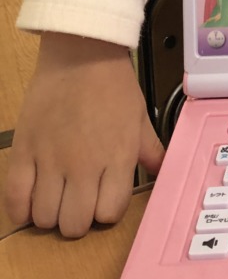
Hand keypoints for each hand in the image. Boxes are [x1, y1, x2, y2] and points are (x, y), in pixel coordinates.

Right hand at [5, 32, 164, 237]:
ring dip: (49, 215)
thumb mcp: (140, 117)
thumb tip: (162, 173)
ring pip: (45, 217)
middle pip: (74, 224)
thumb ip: (150, 150)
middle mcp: (84, 165)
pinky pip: (14, 199)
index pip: (108, 214)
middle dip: (77, 220)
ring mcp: (50, 160)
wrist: (81, 53)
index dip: (105, 212)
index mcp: (117, 158)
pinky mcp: (24, 151)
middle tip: (77, 203)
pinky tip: (30, 201)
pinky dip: (20, 209)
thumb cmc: (113, 84)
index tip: (102, 200)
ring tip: (54, 198)